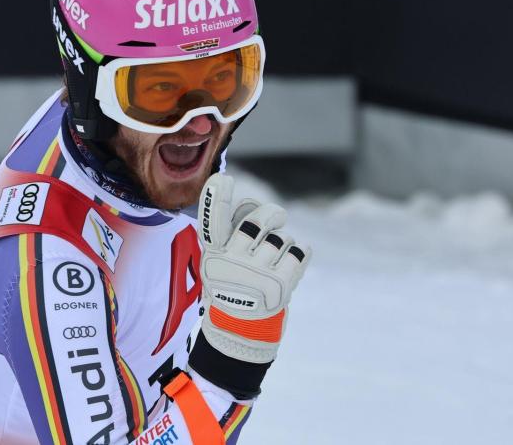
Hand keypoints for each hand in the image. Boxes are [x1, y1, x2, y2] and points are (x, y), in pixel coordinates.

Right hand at [197, 173, 309, 363]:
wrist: (241, 332)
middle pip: (258, 219)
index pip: (212, 221)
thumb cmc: (233, 288)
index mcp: (215, 254)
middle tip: (277, 218)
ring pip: (282, 237)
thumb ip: (232, 234)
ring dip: (284, 243)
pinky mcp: (280, 284)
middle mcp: (233, 262)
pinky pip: (298, 251)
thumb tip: (254, 205)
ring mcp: (257, 273)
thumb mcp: (221, 262)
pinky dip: (300, 254)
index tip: (223, 179)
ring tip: (276, 260)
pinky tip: (292, 263)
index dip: (216, 197)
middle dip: (272, 214)